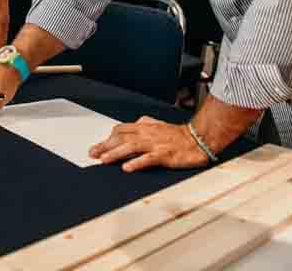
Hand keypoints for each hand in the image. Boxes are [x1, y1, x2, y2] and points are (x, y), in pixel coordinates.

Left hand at [89, 116, 209, 171]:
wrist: (198, 140)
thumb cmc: (179, 135)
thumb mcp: (158, 125)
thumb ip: (145, 124)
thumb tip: (134, 123)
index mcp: (145, 127)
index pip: (120, 130)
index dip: (108, 138)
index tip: (98, 146)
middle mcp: (148, 134)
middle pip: (122, 138)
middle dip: (105, 146)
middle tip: (93, 154)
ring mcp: (155, 144)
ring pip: (131, 147)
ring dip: (116, 153)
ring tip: (104, 160)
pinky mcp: (164, 155)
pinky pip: (148, 159)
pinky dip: (137, 163)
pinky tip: (127, 168)